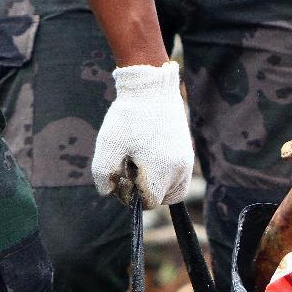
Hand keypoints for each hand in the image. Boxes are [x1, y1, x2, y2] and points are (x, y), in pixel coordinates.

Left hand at [92, 61, 193, 208]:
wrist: (151, 89)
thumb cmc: (127, 118)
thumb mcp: (107, 147)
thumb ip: (103, 176)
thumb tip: (110, 192)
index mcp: (161, 170)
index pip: (149, 202)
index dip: (131, 195)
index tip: (123, 176)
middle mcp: (180, 169)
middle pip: (163, 199)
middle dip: (145, 191)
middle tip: (131, 169)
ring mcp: (187, 160)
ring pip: (174, 190)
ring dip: (158, 186)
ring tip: (142, 165)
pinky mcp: (188, 152)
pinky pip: (180, 176)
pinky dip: (166, 176)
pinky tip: (150, 157)